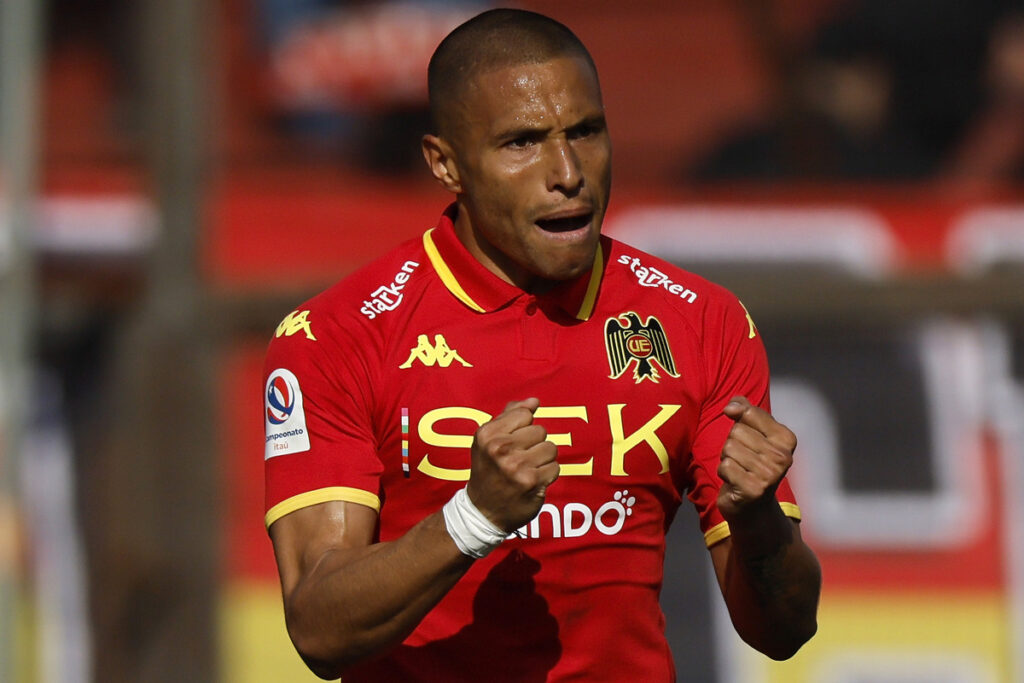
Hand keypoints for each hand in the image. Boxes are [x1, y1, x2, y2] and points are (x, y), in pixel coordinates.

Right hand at [465, 398, 558, 531]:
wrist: (482, 512)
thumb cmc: (488, 470)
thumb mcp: (488, 440)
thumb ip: (510, 416)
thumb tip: (534, 402)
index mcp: (487, 434)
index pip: (525, 414)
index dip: (523, 428)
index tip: (513, 443)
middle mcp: (500, 448)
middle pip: (540, 430)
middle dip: (534, 444)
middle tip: (519, 460)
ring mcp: (516, 466)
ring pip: (551, 448)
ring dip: (543, 460)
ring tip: (527, 470)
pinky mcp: (532, 482)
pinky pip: (555, 467)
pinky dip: (547, 475)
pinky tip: (533, 482)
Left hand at [716, 396, 795, 520]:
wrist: (754, 507)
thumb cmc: (751, 464)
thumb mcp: (754, 434)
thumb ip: (746, 411)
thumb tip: (732, 405)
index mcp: (786, 438)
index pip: (749, 413)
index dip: (739, 423)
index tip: (748, 439)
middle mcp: (782, 456)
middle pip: (736, 432)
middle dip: (732, 444)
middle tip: (743, 460)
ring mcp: (769, 474)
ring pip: (729, 448)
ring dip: (727, 459)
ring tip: (740, 470)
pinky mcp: (754, 489)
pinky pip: (725, 466)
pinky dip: (724, 473)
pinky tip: (735, 481)